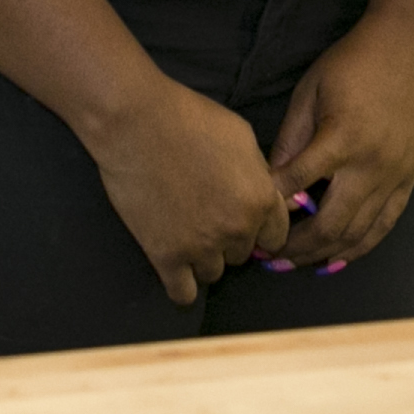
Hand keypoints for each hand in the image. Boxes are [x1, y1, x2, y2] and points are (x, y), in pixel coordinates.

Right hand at [79, 74, 290, 302]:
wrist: (138, 125)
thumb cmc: (191, 119)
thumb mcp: (243, 137)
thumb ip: (258, 174)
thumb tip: (264, 195)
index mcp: (260, 199)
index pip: (275, 236)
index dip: (260, 228)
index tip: (243, 222)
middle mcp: (237, 229)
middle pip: (242, 254)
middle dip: (229, 238)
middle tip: (207, 216)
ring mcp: (201, 247)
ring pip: (214, 273)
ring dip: (205, 257)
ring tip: (187, 233)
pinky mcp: (165, 257)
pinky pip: (183, 294)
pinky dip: (183, 285)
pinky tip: (176, 266)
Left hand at [268, 9, 413, 266]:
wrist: (411, 44)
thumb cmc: (355, 61)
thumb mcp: (311, 90)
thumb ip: (291, 137)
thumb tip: (271, 181)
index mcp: (341, 140)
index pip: (296, 186)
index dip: (269, 207)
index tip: (247, 219)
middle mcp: (370, 165)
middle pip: (327, 225)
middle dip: (293, 247)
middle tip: (266, 256)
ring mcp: (394, 175)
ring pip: (356, 234)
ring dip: (322, 254)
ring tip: (293, 263)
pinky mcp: (409, 178)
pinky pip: (384, 225)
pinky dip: (359, 247)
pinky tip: (336, 260)